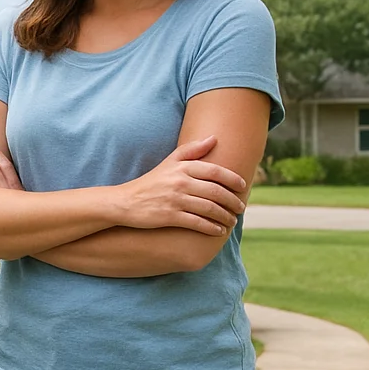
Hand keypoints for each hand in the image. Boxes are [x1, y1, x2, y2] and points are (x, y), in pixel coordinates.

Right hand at [115, 136, 247, 234]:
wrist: (125, 202)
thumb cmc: (151, 182)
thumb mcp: (169, 162)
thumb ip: (191, 150)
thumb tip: (214, 138)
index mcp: (182, 168)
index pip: (215, 171)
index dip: (233, 179)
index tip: (243, 187)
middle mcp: (180, 182)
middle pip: (216, 191)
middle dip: (233, 201)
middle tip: (240, 207)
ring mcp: (174, 200)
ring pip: (210, 208)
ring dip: (225, 216)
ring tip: (232, 220)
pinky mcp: (169, 216)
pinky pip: (197, 223)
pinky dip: (211, 227)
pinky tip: (218, 231)